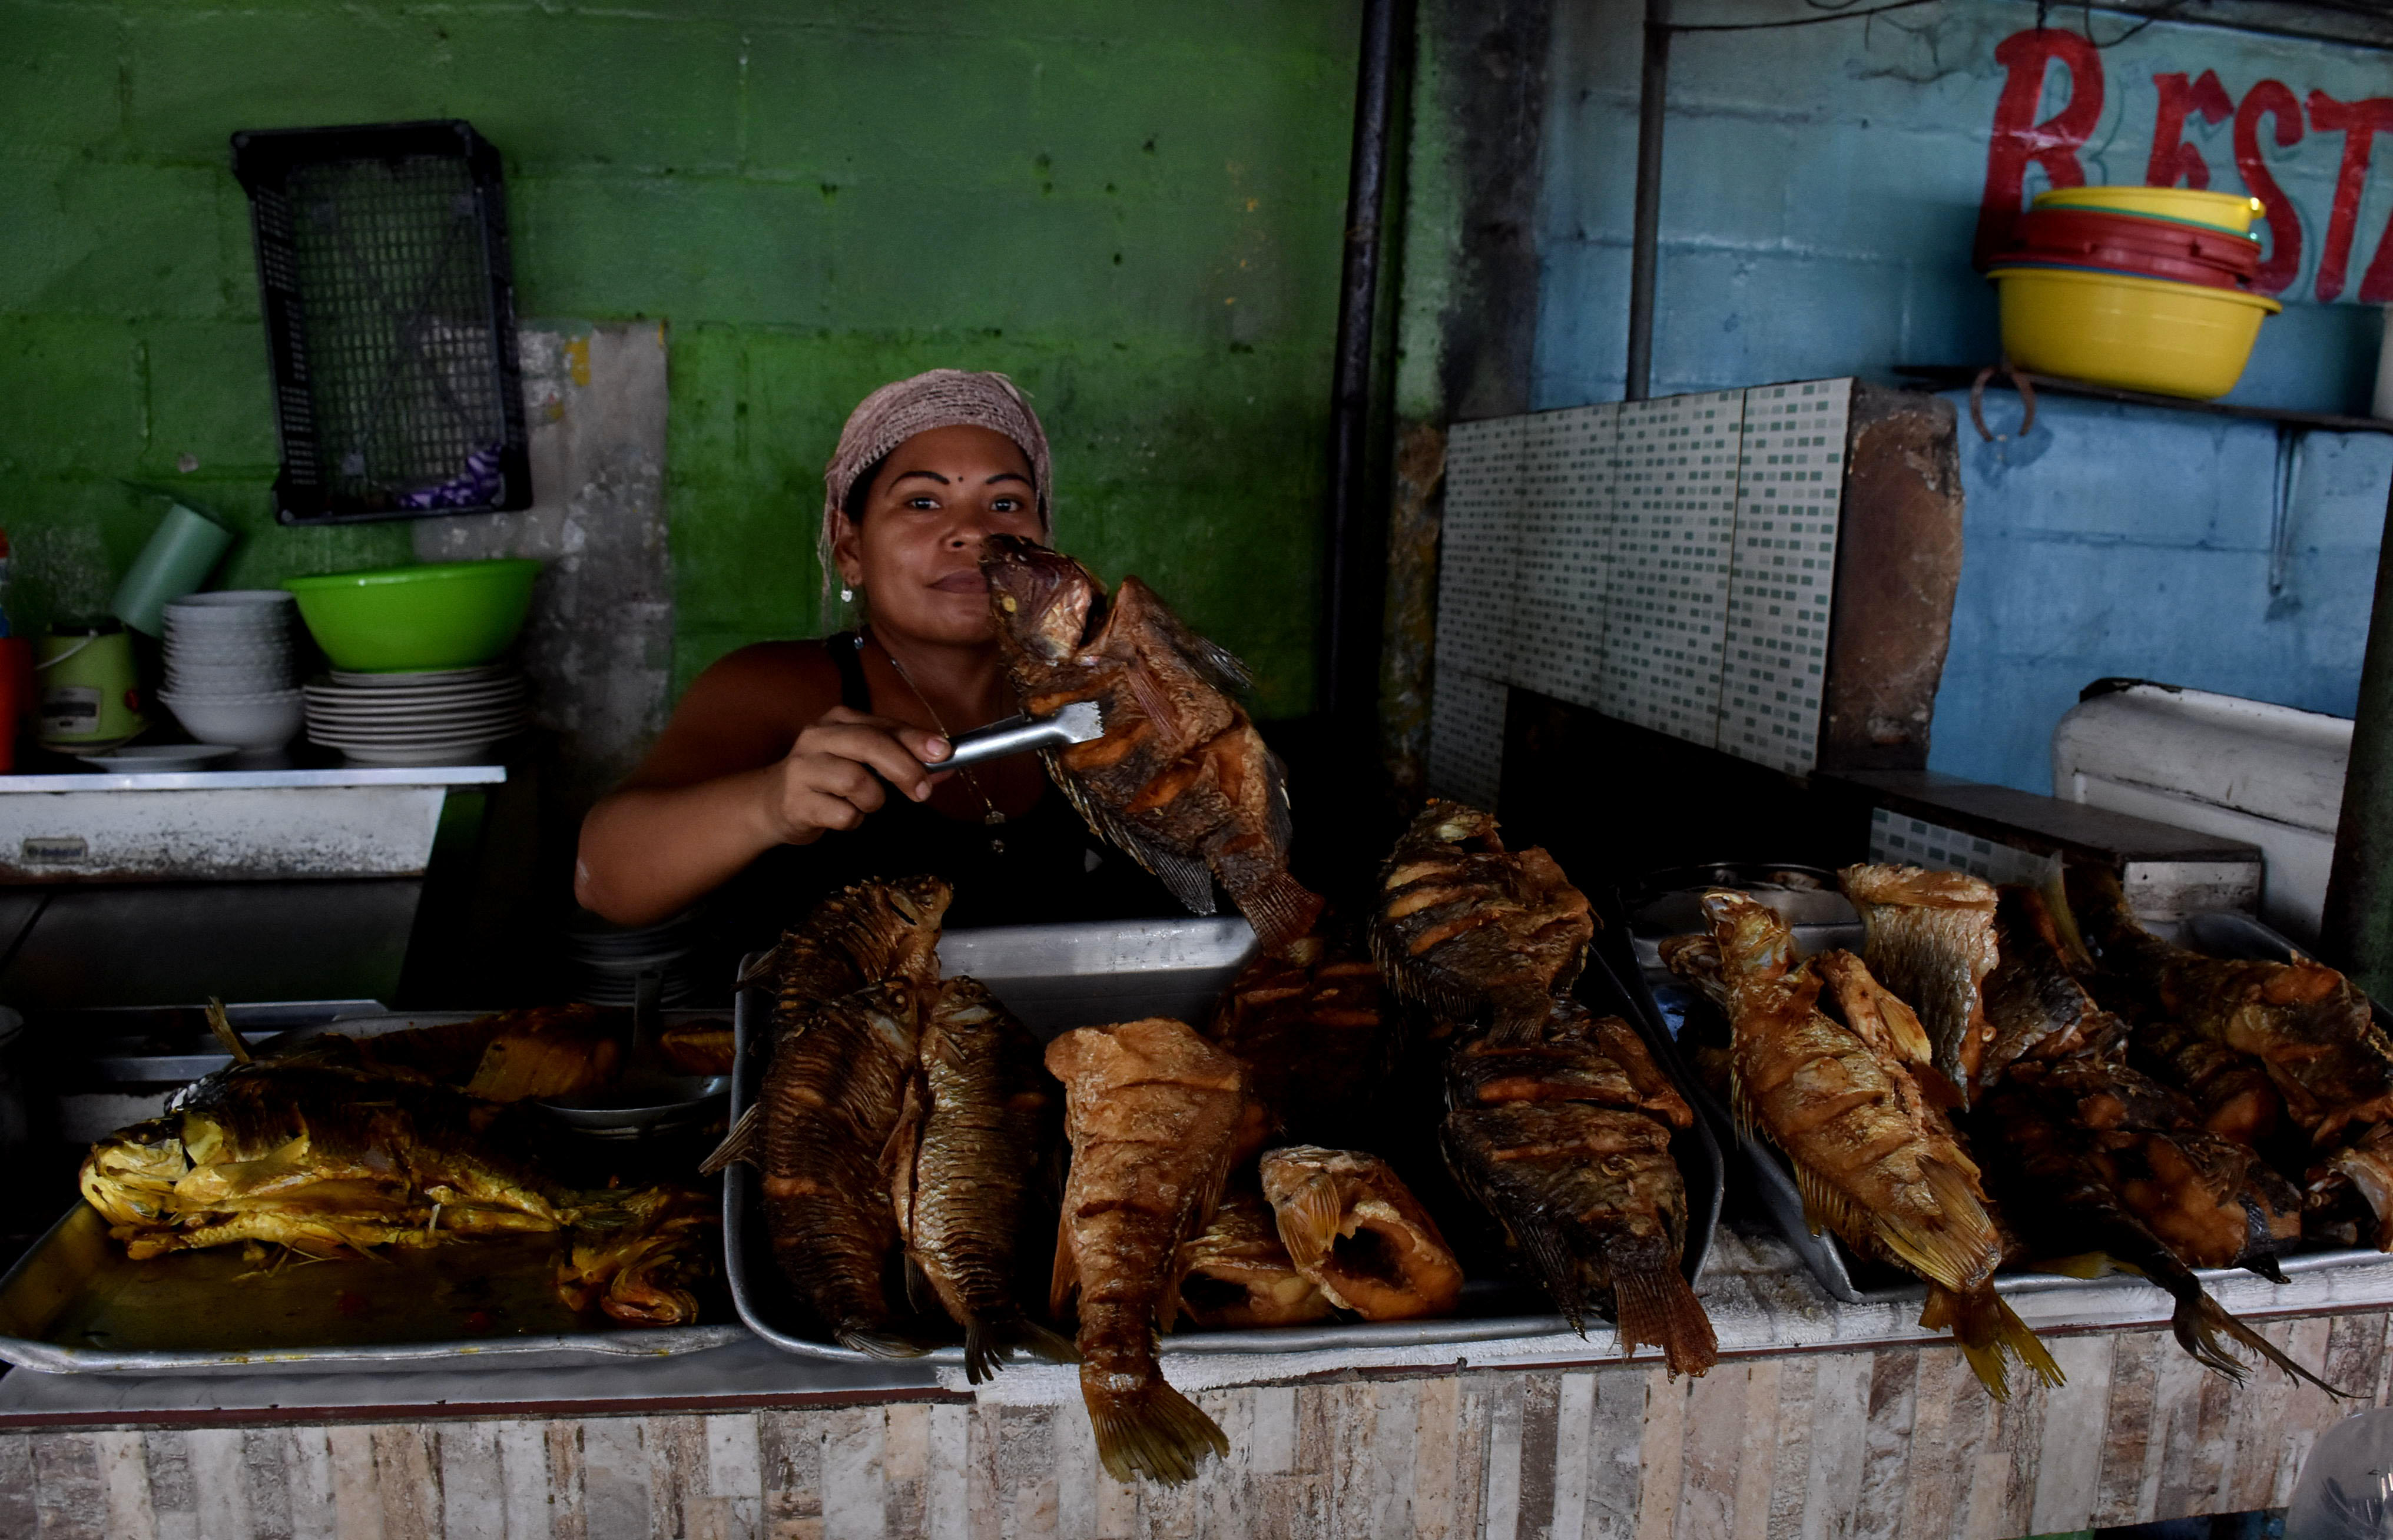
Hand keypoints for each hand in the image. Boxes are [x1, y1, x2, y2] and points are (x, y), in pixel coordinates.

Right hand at [761, 706, 952, 843]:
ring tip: (865, 804)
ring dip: (872, 801)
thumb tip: (947, 763)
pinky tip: (842, 816)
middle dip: (904, 769)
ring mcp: (802, 768)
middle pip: (870, 745)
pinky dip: (852, 820)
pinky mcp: (795, 801)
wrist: (773, 803)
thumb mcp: (863, 760)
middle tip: (922, 792)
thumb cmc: (829, 779)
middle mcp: (817, 737)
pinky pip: (841, 814)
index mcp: (839, 720)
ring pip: (856, 781)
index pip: (884, 726)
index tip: (944, 753)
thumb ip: (903, 757)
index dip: (916, 740)